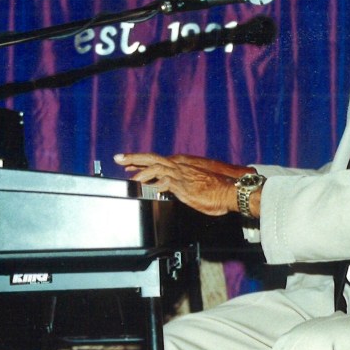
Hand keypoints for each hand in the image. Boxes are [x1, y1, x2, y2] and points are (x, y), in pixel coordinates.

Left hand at [114, 152, 248, 215]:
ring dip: (141, 173)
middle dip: (134, 158)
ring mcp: (181, 175)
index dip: (141, 162)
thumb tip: (172, 189)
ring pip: (155, 168)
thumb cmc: (216, 190)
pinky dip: (153, 185)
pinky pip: (165, 182)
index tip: (128, 164)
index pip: (157, 160)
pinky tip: (146, 189)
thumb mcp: (195, 185)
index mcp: (181, 165)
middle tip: (118, 158)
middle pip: (152, 158)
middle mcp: (179, 166)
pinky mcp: (184, 186)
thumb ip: (182, 185)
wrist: (231, 191)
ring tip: (130, 180)